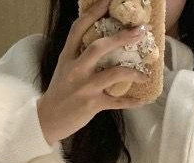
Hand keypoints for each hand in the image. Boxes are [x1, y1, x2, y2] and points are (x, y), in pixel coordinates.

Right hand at [36, 0, 150, 144]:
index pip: (79, 28)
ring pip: (113, 74)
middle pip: (99, 47)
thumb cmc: (59, 93)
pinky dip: (131, 102)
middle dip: (122, 37)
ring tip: (146, 74)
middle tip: (140, 31)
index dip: (94, 12)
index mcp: (68, 57)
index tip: (109, 1)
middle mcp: (76, 70)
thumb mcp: (64, 68)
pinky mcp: (91, 105)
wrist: (47, 120)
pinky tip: (142, 100)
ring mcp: (84, 87)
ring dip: (133, 72)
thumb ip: (78, 55)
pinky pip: (116, 102)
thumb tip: (102, 42)